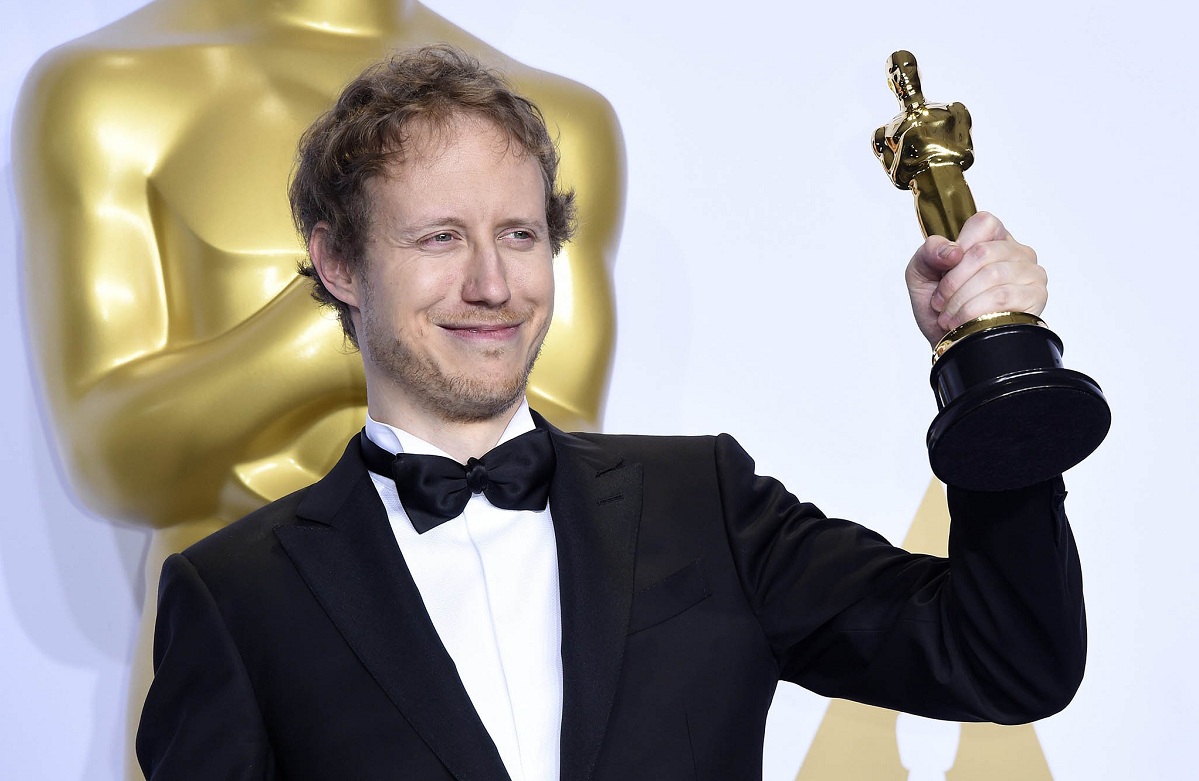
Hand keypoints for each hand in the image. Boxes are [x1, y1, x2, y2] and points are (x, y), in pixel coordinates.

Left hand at [905, 211, 1046, 347]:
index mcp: (992, 238)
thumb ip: (928, 253)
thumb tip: (952, 251)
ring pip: (993, 274)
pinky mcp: (1035, 296)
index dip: (958, 249)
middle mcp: (1016, 252)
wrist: (951, 344)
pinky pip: (1004, 296)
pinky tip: (964, 322)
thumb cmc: (940, 308)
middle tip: (940, 303)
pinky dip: (975, 310)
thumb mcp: (922, 275)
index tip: (943, 272)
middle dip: (953, 282)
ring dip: (962, 300)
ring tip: (949, 316)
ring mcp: (1030, 272)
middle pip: (983, 252)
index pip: (983, 223)